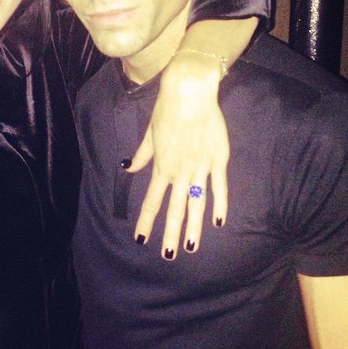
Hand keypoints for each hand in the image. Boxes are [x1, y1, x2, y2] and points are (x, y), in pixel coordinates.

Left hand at [128, 51, 228, 257]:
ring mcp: (201, 167)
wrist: (190, 93)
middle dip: (170, 235)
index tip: (142, 239)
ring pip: (197, 204)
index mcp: (162, 167)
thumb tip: (128, 169)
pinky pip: (219, 187)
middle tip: (168, 256)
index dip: (147, 222)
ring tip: (191, 248)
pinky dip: (219, 205)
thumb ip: (142, 156)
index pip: (152, 201)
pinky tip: (218, 222)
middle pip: (174, 209)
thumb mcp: (149, 134)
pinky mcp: (218, 159)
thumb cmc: (166, 110)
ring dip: (194, 228)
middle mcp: (180, 172)